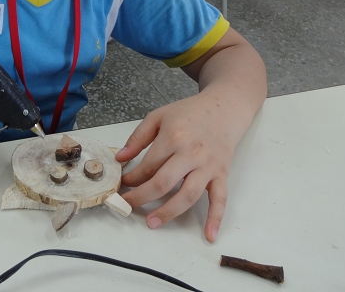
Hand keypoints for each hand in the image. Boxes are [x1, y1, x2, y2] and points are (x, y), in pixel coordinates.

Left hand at [115, 94, 240, 242]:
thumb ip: (138, 137)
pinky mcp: (222, 174)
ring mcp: (208, 166)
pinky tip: (209, 235)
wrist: (223, 109)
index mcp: (174, 137)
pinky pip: (221, 199)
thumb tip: (121, 159)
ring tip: (152, 223)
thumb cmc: (189, 113)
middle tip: (127, 205)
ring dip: (169, 212)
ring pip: (188, 195)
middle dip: (142, 197)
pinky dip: (216, 218)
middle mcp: (191, 154)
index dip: (132, 178)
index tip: (123, 184)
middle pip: (164, 183)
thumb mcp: (158, 116)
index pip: (148, 165)